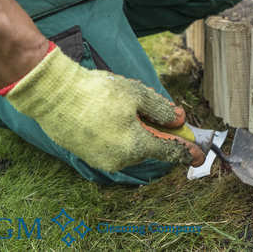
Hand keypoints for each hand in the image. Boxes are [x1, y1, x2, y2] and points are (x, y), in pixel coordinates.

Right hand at [1, 43, 204, 172]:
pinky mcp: (89, 155)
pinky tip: (114, 114)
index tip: (199, 156)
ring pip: (132, 146)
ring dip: (138, 131)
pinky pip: (115, 146)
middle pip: (150, 146)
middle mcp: (120, 159)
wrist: (54, 95)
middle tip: (165, 115)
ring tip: (127, 106)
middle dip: (159, 132)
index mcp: (136, 145)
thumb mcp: (137, 94)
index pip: (169, 151)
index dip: (187, 152)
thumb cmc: (97, 92)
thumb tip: (178, 120)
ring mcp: (103, 159)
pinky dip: (122, 133)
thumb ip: (161, 110)